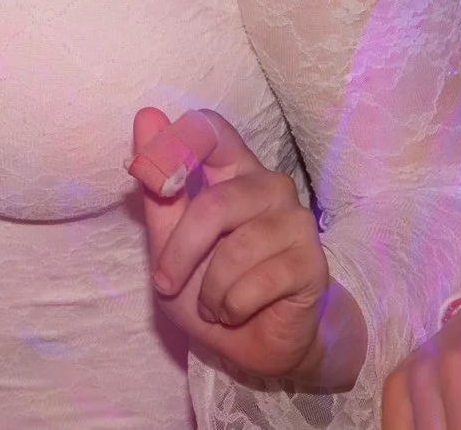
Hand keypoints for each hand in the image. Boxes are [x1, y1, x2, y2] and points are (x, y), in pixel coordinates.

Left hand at [130, 108, 362, 388]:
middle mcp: (269, 186)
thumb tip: (147, 115)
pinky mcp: (313, 262)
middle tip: (166, 283)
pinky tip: (235, 311)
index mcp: (233, 170)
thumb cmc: (208, 284)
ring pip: (236, 248)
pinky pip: (259, 281)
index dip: (179, 145)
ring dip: (210, 289)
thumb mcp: (168, 240)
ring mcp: (296, 222)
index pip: (212, 129)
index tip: (154, 180)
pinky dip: (232, 306)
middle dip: (181, 252)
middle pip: (215, 203)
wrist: (252, 344)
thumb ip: (159, 186)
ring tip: (211, 303)